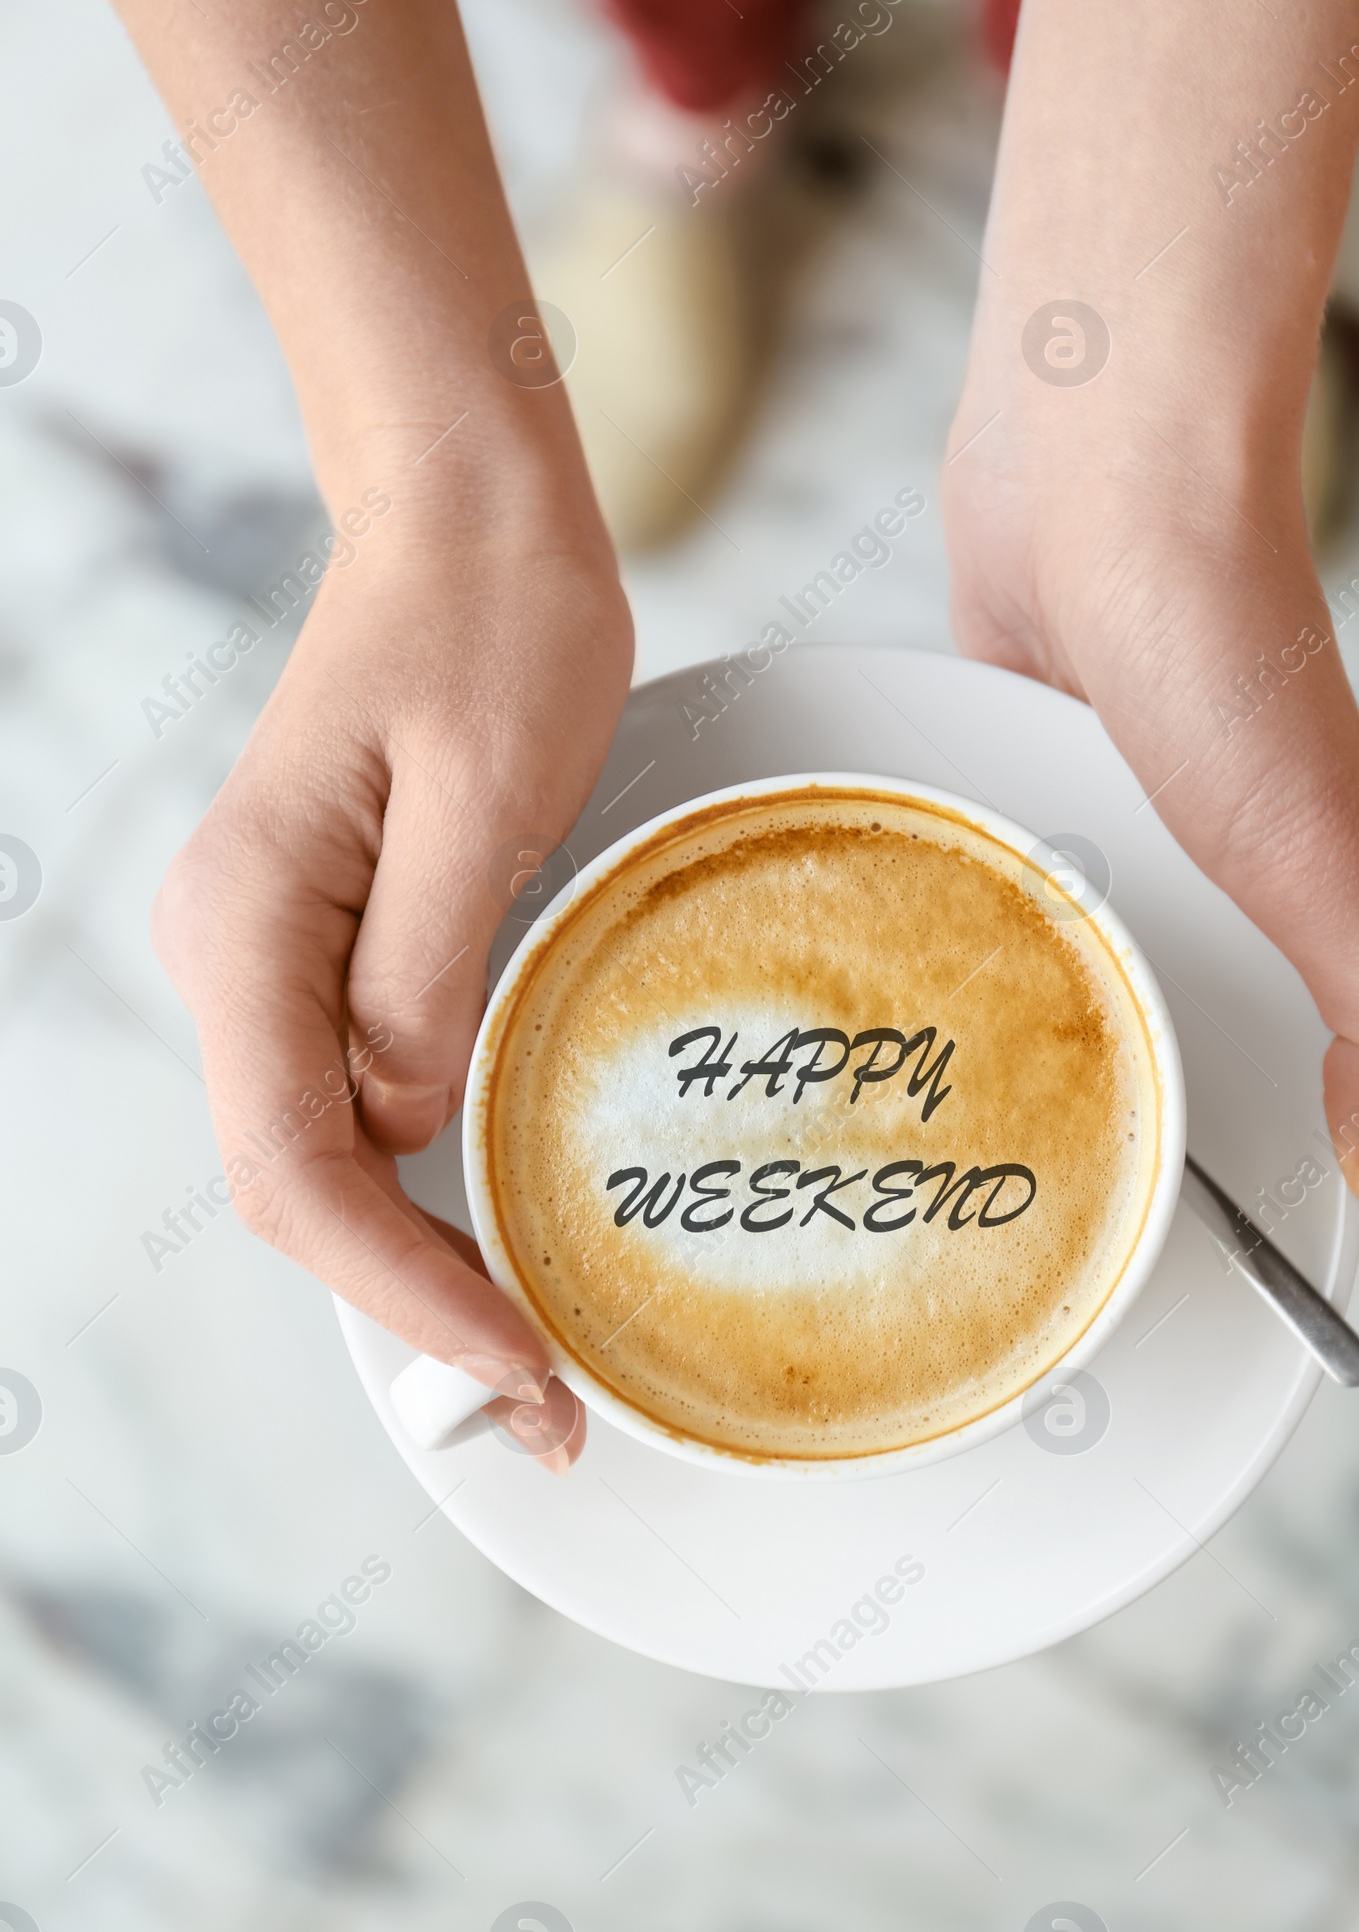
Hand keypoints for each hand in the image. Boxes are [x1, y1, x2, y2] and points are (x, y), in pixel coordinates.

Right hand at [153, 449, 632, 1470]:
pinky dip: (417, 1202)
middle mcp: (231, 953)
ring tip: (535, 1363)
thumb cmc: (491, 623)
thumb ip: (427, 974)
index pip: (298, 1166)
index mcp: (250, 920)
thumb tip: (406, 1126)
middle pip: (296, 1192)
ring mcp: (267, 960)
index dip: (404, 1291)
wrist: (466, 523)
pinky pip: (349, 1110)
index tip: (519, 1371)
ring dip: (414, 1273)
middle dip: (415, 1311)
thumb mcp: (484, 794)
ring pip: (318, 1167)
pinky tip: (495, 1247)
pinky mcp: (322, 955)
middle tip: (552, 1408)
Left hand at [944, 370, 1358, 1211]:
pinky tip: (880, 950)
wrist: (1107, 450)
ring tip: (918, 1103)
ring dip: (1000, 996)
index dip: (1222, 1144)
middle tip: (999, 1192)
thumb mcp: (1321, 858)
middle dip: (1088, 1088)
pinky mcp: (1006, 719)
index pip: (1264, 1045)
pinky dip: (942, 889)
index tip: (1151, 1237)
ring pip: (1050, 924)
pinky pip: (973, 836)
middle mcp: (1190, 836)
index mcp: (1282, 877)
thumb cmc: (1219, 635)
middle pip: (1146, 994)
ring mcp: (1093, 778)